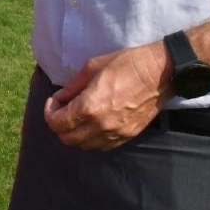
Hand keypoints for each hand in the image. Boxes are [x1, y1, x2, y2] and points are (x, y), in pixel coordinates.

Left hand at [44, 42, 172, 149]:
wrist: (160, 73)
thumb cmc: (126, 64)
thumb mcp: (92, 67)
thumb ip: (72, 87)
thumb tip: (60, 99)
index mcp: (89, 107)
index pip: (57, 123)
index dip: (50, 113)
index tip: (54, 101)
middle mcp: (101, 126)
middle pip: (67, 139)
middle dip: (59, 125)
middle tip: (63, 110)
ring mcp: (116, 133)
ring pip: (84, 146)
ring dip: (76, 134)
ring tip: (79, 117)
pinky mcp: (128, 136)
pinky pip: (102, 146)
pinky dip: (92, 139)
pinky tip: (95, 123)